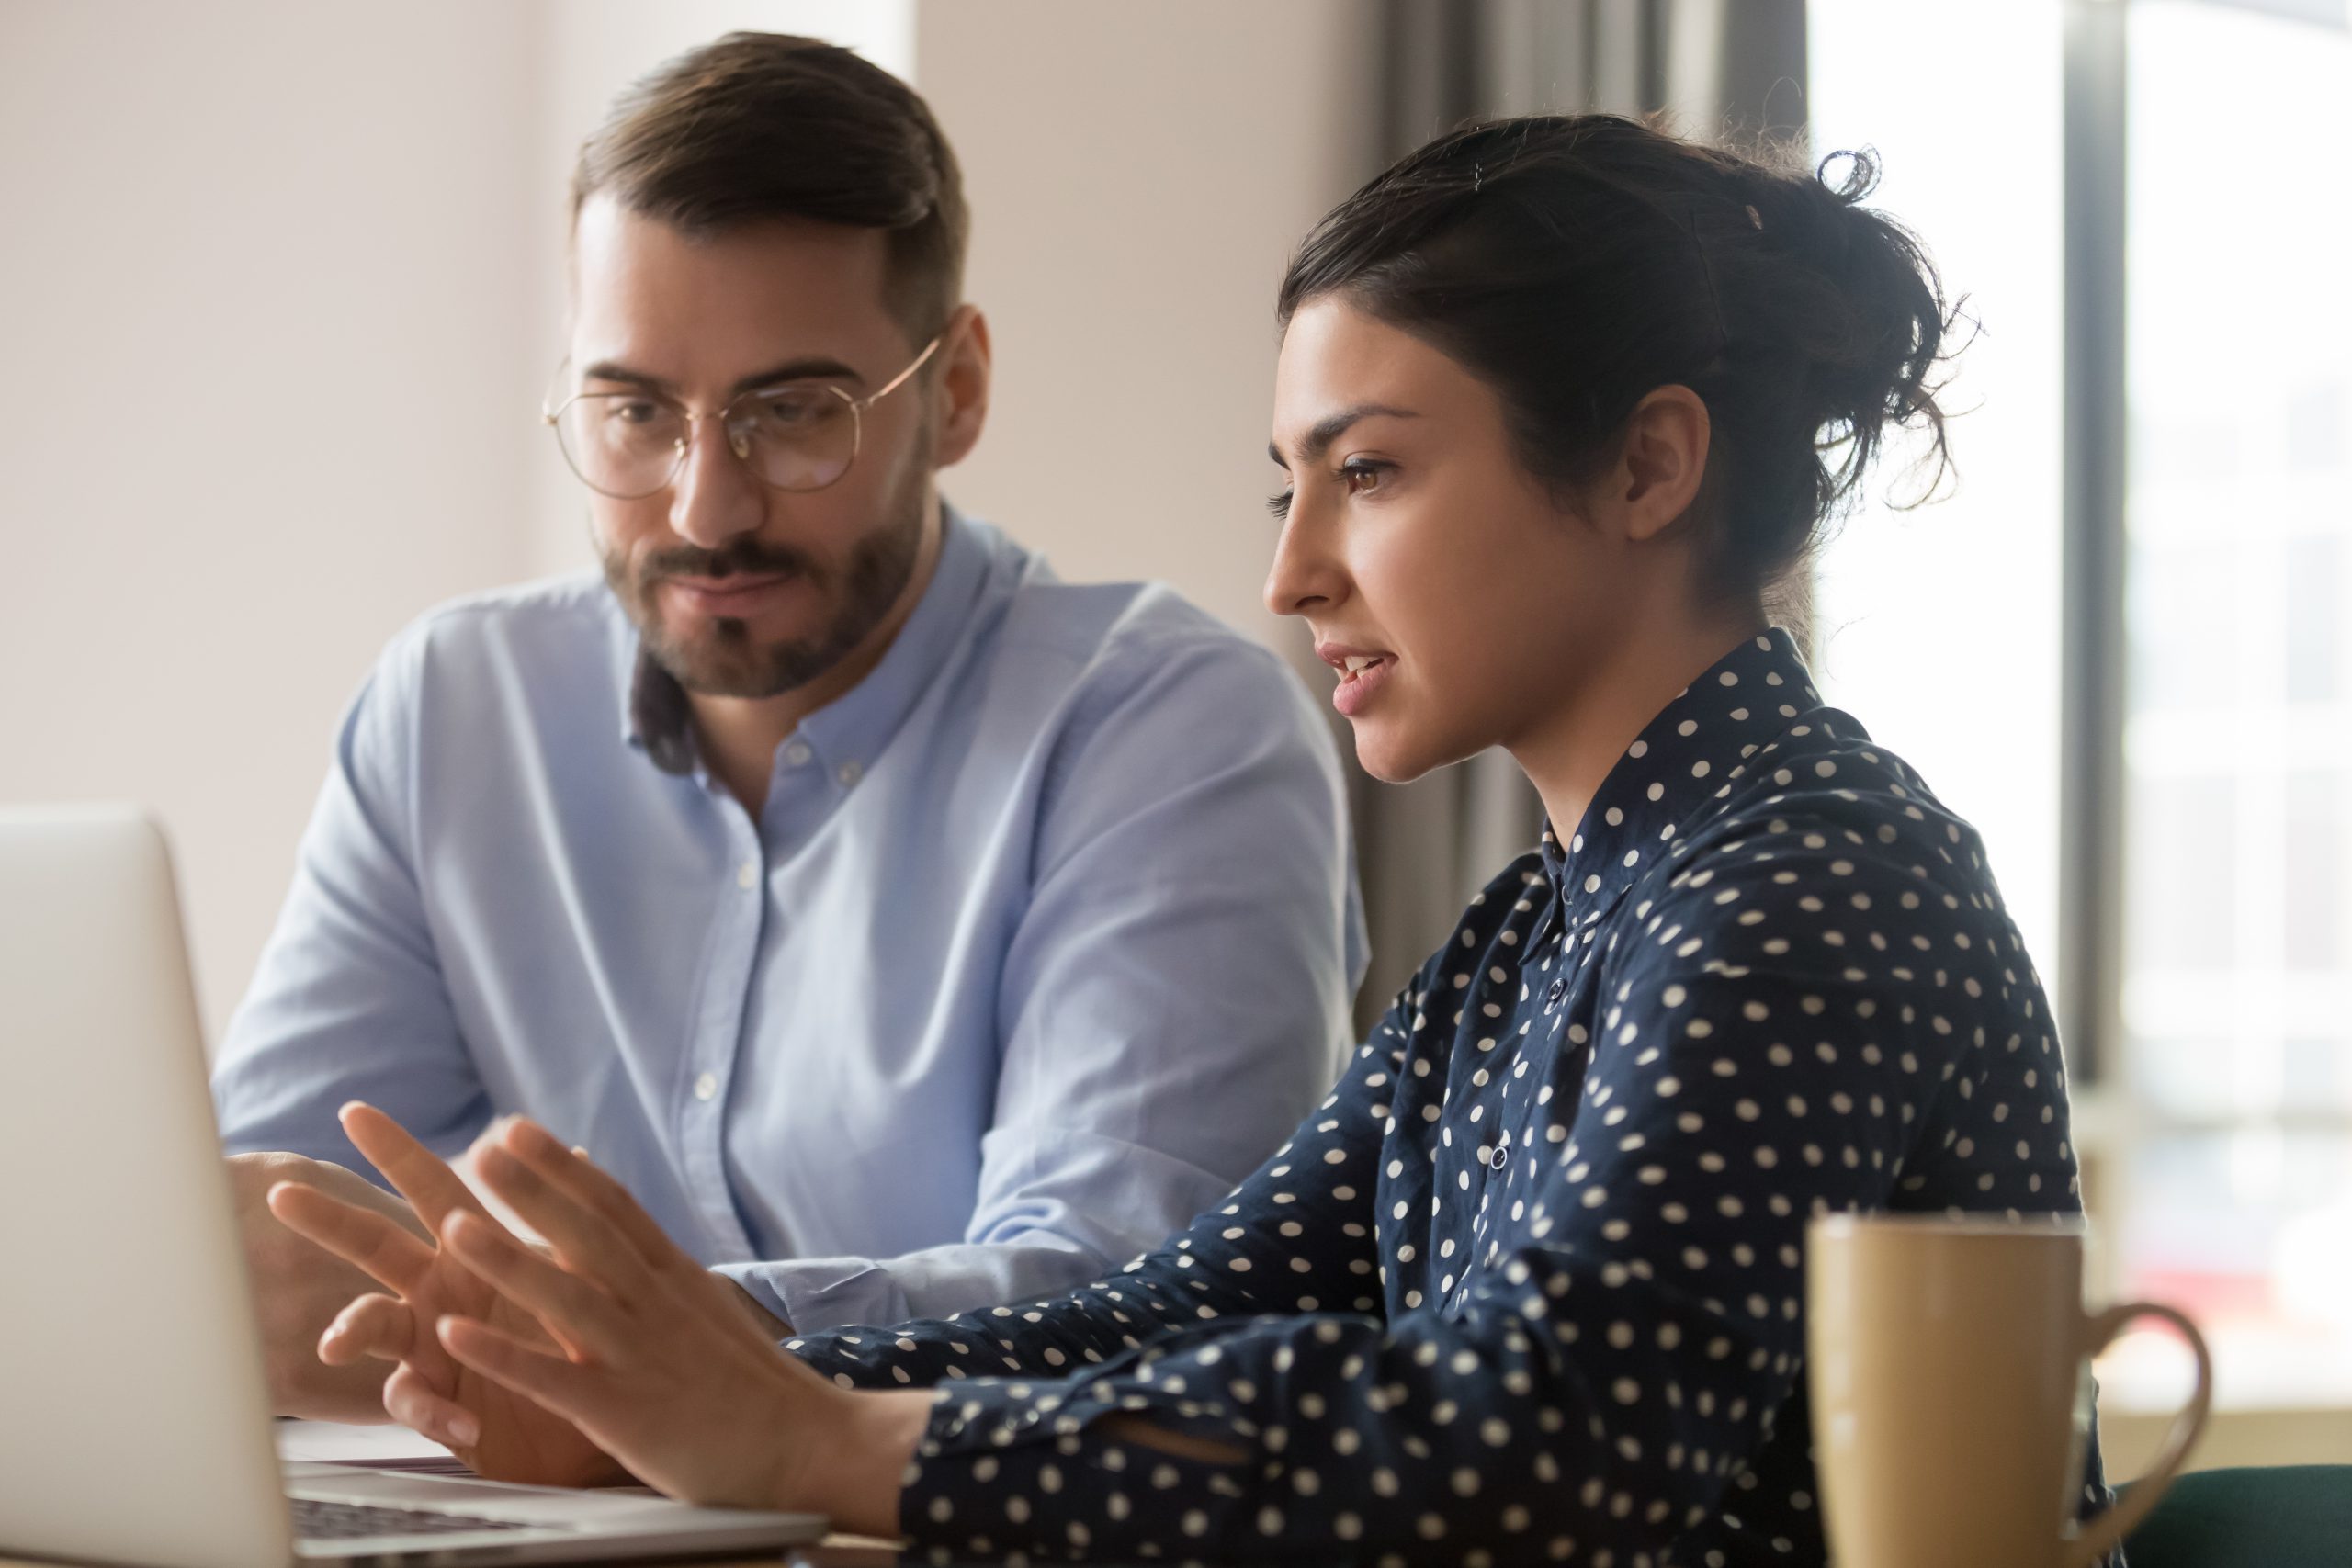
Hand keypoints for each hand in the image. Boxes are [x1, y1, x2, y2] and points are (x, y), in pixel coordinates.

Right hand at [265, 1104, 627, 1486]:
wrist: (597, 1418)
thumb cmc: (575, 1340)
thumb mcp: (577, 1275)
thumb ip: (560, 1221)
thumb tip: (574, 1151)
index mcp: (473, 1250)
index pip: (431, 1189)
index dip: (397, 1151)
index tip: (354, 1111)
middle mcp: (439, 1291)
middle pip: (374, 1245)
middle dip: (329, 1221)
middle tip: (282, 1195)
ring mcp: (430, 1347)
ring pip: (369, 1326)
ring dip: (350, 1327)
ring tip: (335, 1343)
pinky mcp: (438, 1402)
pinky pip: (416, 1403)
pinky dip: (436, 1412)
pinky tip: (464, 1423)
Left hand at [430, 1116, 930, 1530]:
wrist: (806, 1444)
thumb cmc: (751, 1384)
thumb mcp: (706, 1308)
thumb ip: (662, 1270)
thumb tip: (630, 1228)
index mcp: (675, 1278)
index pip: (614, 1208)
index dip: (562, 1167)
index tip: (515, 1128)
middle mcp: (656, 1305)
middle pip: (587, 1235)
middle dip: (533, 1189)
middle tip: (482, 1144)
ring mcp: (640, 1355)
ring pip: (567, 1297)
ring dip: (508, 1260)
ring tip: (454, 1224)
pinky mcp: (626, 1412)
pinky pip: (554, 1379)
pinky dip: (505, 1354)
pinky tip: (455, 1336)